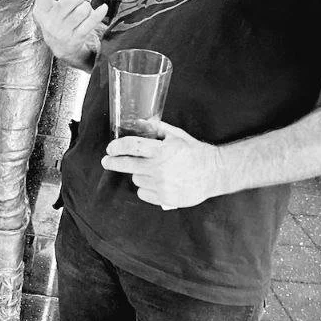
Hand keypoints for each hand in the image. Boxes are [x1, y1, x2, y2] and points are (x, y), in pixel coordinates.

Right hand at [33, 0, 107, 64]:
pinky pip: (91, 22)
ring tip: (82, 12)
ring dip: (86, 7)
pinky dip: (99, 13)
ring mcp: (62, 32)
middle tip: (76, 2)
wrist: (61, 48)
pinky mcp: (76, 39)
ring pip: (82, 10)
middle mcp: (49, 22)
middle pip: (69, 0)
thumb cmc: (58, 20)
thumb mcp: (53, 5)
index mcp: (41, 10)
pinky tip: (103, 8)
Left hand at [101, 122, 223, 208]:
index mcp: (162, 150)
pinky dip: (146, 188)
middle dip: (113, 162)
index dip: (118, 146)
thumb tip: (139, 122)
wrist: (214, 173)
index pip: (132, 146)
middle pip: (127, 165)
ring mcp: (162, 184)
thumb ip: (156, 128)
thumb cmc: (195, 152)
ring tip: (152, 171)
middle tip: (107, 161)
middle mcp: (160, 168)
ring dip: (139, 173)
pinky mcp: (164, 198)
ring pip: (136, 179)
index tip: (110, 148)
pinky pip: (143, 193)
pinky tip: (156, 183)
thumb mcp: (177, 135)